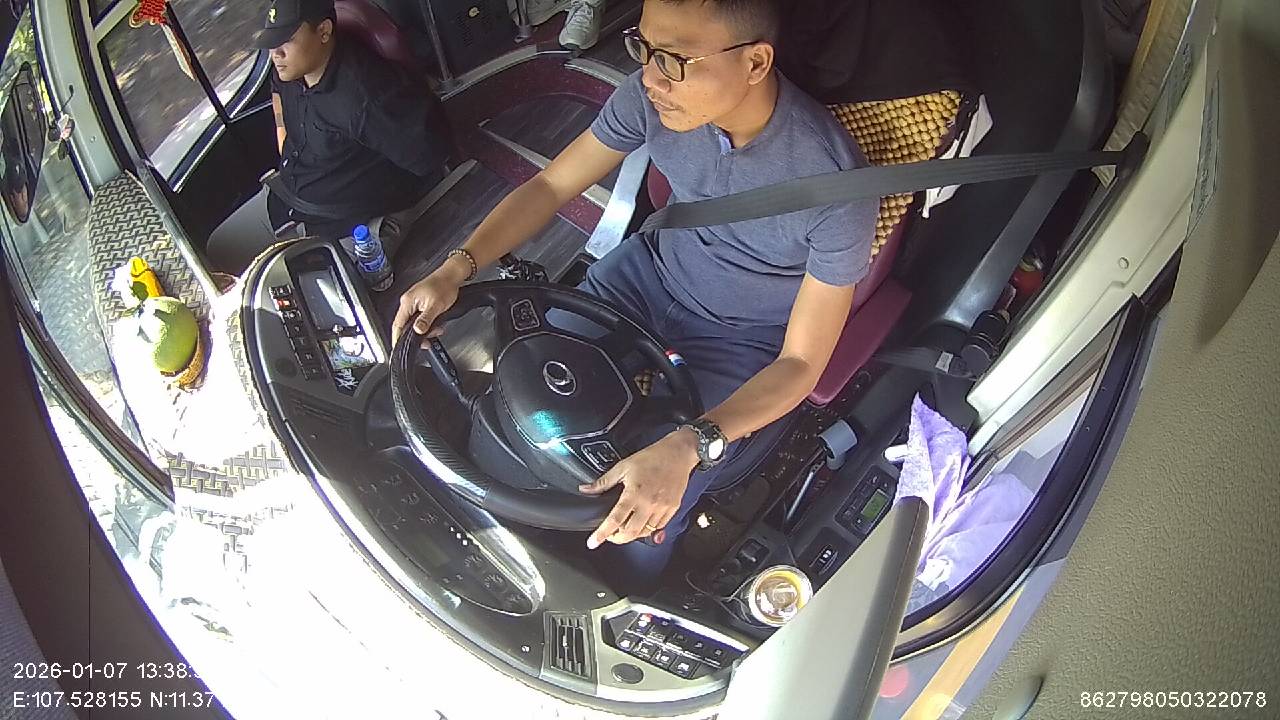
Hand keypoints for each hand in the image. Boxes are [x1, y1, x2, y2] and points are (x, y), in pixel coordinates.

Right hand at [391, 261, 466, 345]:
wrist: (452, 275)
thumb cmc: (444, 286)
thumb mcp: (435, 306)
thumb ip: (425, 320)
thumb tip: (417, 331)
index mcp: (407, 302)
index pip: (397, 325)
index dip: (397, 338)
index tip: (399, 348)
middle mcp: (408, 302)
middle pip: (406, 326)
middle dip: (418, 335)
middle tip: (428, 340)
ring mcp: (414, 302)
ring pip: (415, 323)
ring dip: (426, 329)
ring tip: (437, 329)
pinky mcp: (420, 303)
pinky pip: (420, 317)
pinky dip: (428, 323)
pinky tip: (436, 324)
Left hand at [579, 429, 699, 548]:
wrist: (678, 453)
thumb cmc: (652, 457)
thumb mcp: (623, 466)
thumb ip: (604, 482)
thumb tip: (586, 489)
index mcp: (634, 493)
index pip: (615, 519)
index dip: (602, 533)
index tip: (593, 542)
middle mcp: (649, 503)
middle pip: (631, 532)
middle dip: (617, 539)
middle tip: (610, 535)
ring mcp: (662, 508)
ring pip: (645, 532)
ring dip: (633, 534)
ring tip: (625, 528)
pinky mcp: (672, 508)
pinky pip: (659, 527)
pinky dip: (648, 529)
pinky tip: (642, 522)